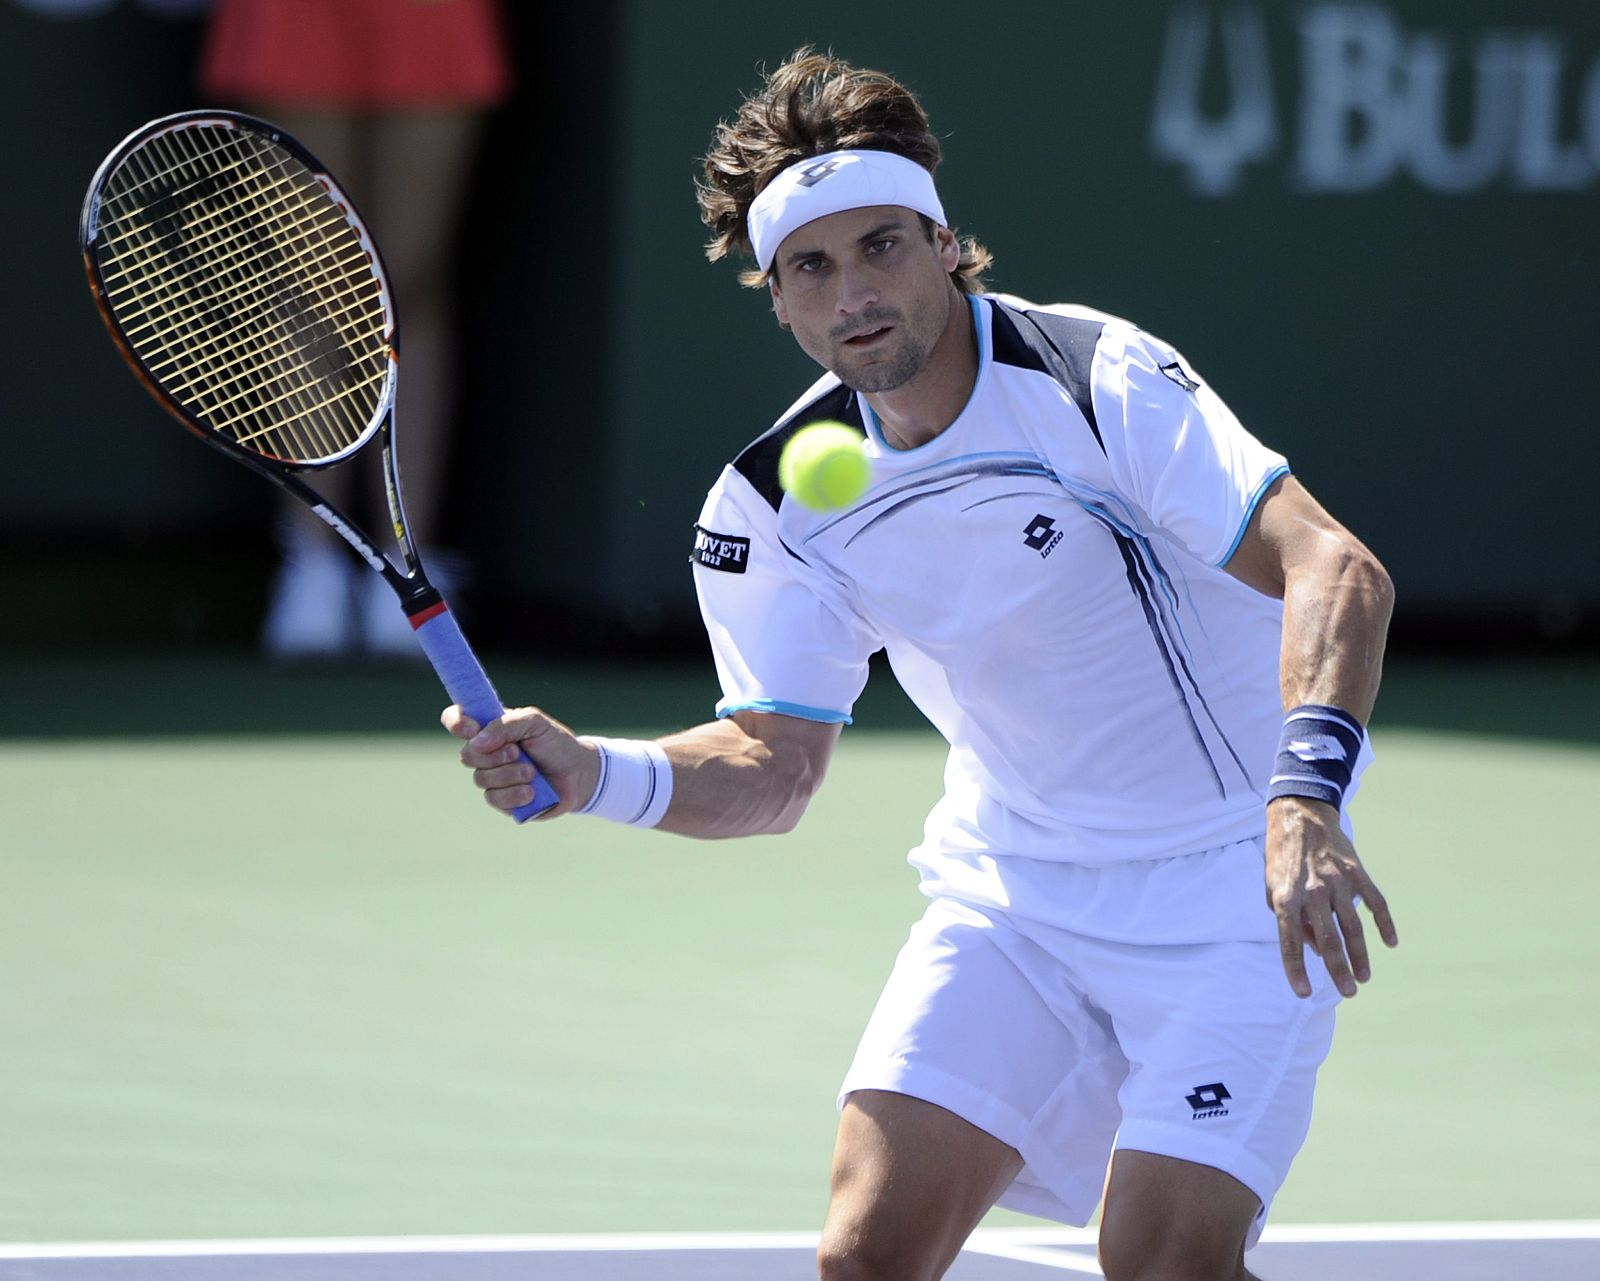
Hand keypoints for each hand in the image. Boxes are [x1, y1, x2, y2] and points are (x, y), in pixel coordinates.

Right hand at [440, 704, 598, 819]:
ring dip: (508, 775)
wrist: (579, 774)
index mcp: (491, 729)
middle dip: (493, 755)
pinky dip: (513, 794)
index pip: (457, 721)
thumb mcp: (535, 723)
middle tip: (518, 752)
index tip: (470, 728)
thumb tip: (476, 741)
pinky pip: (494, 799)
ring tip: (532, 773)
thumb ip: (506, 724)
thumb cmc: (556, 744)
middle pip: (467, 755)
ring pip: (481, 779)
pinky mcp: (503, 801)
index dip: (456, 722)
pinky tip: (531, 791)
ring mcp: (493, 778)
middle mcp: (487, 753)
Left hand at [1265, 797, 1397, 997]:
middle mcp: (1312, 891)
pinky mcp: (1357, 872)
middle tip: (1348, 993)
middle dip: (1338, 970)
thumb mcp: (1272, 886)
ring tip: (1363, 977)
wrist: (1299, 814)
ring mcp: (1338, 881)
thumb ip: (1289, 918)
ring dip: (1360, 955)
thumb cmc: (1281, 856)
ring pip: (1353, 926)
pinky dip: (1384, 923)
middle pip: (1328, 940)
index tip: (1303, 992)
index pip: (1289, 941)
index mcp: (1286, 896)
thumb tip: (1313, 948)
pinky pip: (1375, 902)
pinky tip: (1390, 942)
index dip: (1296, 969)